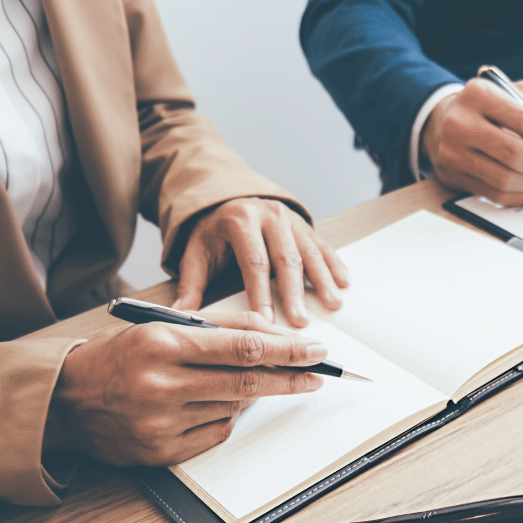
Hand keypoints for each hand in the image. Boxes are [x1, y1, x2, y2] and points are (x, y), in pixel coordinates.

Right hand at [45, 311, 326, 465]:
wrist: (63, 401)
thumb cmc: (118, 357)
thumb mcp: (161, 326)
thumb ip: (219, 327)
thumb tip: (276, 335)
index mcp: (162, 343)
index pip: (243, 346)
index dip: (287, 349)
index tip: (315, 350)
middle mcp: (161, 384)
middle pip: (247, 381)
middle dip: (291, 377)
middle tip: (318, 373)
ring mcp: (160, 422)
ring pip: (234, 407)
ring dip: (251, 394)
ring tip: (242, 382)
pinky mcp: (160, 452)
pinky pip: (216, 433)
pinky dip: (225, 417)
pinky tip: (210, 405)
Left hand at [173, 198, 349, 327]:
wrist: (228, 199)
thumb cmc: (213, 233)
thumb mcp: (196, 253)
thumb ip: (191, 285)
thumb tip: (179, 317)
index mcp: (240, 222)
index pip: (253, 263)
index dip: (261, 294)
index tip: (266, 323)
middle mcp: (268, 216)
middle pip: (285, 258)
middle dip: (295, 292)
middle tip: (302, 322)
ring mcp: (290, 219)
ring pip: (309, 252)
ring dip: (323, 280)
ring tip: (332, 304)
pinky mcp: (305, 225)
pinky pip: (323, 246)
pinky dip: (335, 265)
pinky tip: (344, 283)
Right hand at [421, 78, 522, 205]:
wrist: (446, 121)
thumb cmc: (494, 108)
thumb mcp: (522, 95)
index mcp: (480, 93)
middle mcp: (460, 122)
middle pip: (514, 154)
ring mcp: (452, 151)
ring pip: (504, 179)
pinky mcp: (452, 175)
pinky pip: (494, 195)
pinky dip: (521, 196)